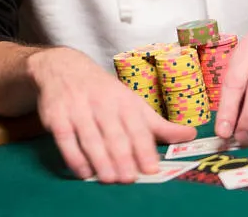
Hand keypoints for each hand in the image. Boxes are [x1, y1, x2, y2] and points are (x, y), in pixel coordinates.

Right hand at [28, 46, 195, 182]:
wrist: (65, 68)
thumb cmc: (104, 92)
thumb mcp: (132, 102)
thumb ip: (158, 124)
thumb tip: (191, 135)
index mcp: (124, 101)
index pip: (137, 126)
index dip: (144, 148)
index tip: (151, 168)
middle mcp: (102, 103)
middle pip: (114, 133)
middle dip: (122, 157)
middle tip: (129, 178)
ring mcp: (78, 109)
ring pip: (90, 138)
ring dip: (100, 160)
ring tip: (109, 179)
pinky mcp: (56, 117)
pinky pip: (65, 140)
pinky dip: (75, 158)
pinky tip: (84, 172)